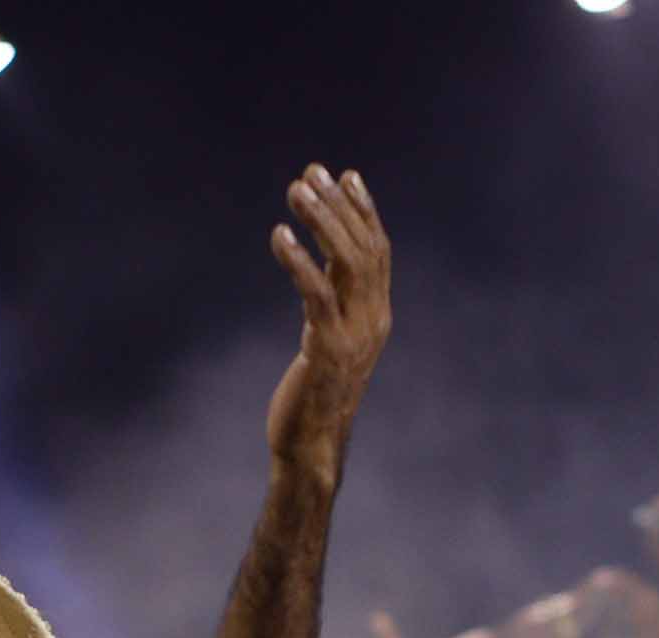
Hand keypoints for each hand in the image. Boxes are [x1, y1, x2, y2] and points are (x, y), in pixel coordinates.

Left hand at [264, 165, 391, 480]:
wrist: (311, 445)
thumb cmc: (312, 394)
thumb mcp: (327, 339)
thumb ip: (331, 302)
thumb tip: (324, 263)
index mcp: (377, 316)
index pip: (379, 251)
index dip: (364, 210)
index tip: (345, 175)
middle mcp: (374, 320)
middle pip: (364, 248)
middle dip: (338, 205)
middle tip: (310, 172)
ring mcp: (355, 335)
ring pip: (346, 263)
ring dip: (321, 221)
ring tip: (296, 190)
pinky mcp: (328, 349)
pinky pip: (317, 295)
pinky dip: (299, 261)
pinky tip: (279, 236)